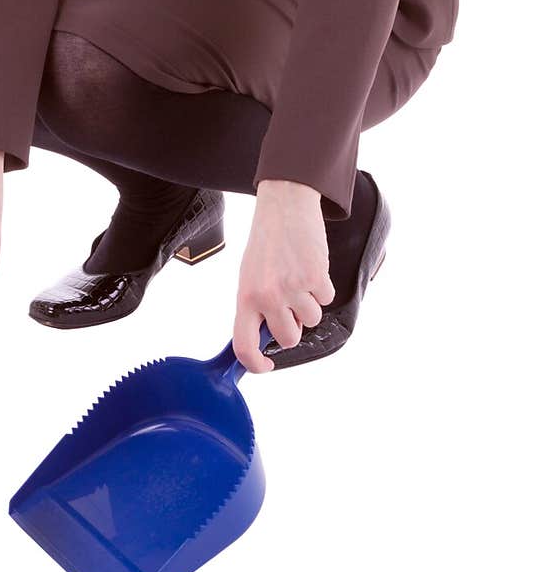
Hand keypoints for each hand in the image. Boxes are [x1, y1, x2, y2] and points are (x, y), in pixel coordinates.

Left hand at [232, 179, 334, 373]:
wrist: (284, 206)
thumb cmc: (266, 241)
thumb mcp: (249, 275)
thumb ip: (255, 307)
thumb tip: (264, 338)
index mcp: (245, 297)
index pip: (244, 346)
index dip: (256, 364)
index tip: (266, 365)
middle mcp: (267, 296)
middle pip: (288, 338)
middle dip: (293, 325)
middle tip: (289, 301)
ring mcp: (292, 288)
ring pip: (311, 320)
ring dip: (309, 303)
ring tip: (298, 277)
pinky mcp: (315, 277)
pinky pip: (327, 299)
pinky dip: (323, 286)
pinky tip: (310, 266)